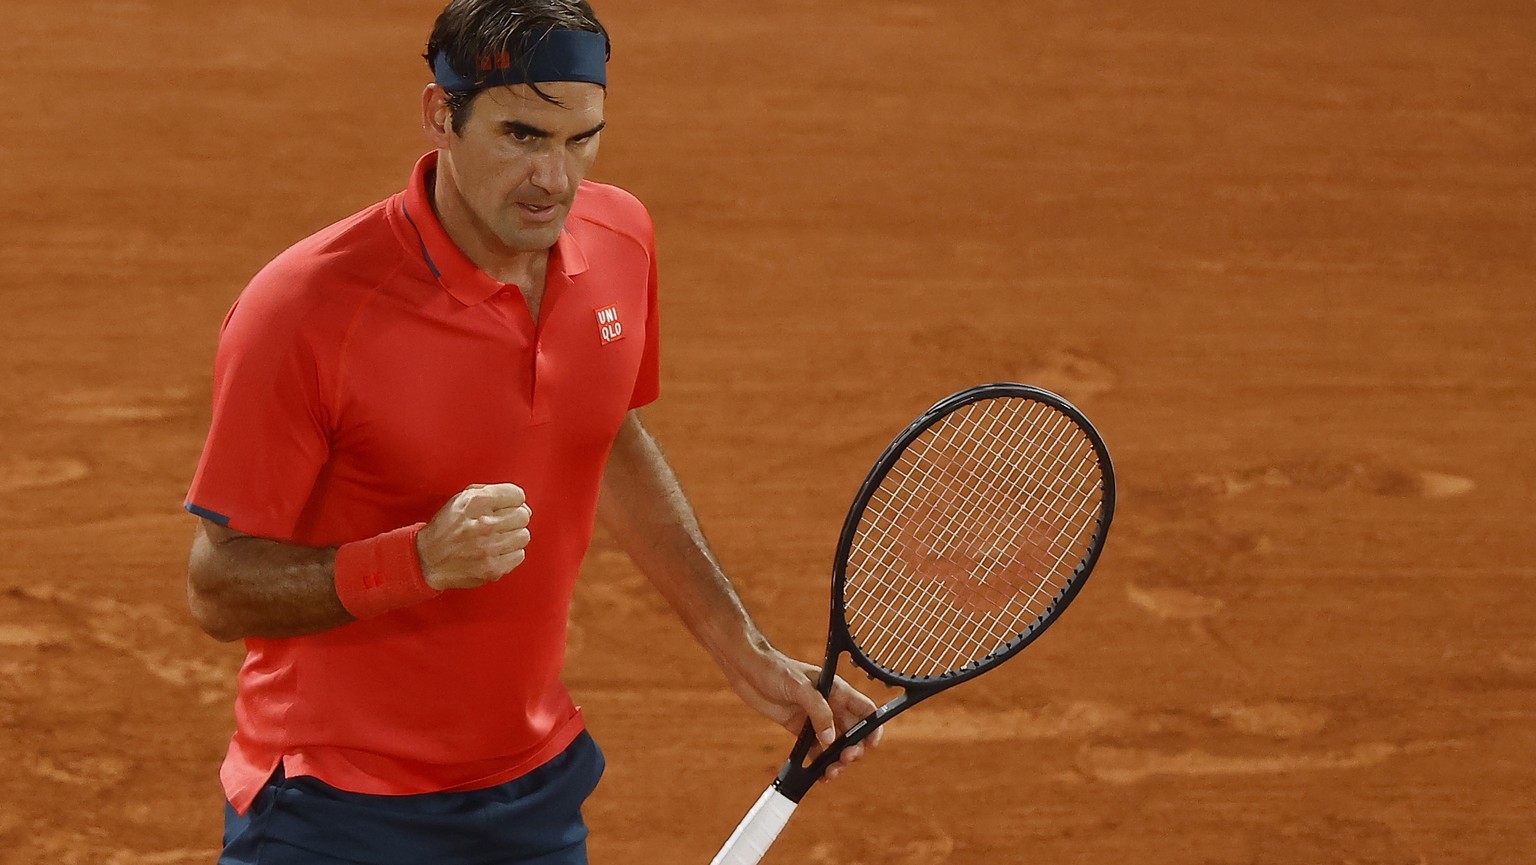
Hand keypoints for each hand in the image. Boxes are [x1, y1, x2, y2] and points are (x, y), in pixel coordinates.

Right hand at [416, 483, 532, 590]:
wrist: (427, 560)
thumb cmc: (446, 529)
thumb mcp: (461, 499)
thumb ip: (490, 493)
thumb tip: (520, 501)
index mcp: (475, 502)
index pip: (516, 495)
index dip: (512, 501)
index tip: (506, 507)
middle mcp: (483, 524)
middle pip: (523, 515)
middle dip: (513, 519)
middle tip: (501, 524)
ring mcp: (489, 548)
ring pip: (524, 536)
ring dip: (513, 537)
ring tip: (497, 539)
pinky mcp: (492, 568)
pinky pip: (519, 555)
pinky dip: (510, 554)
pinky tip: (496, 552)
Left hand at [724, 644, 882, 781]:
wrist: (747, 669)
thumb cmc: (775, 669)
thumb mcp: (799, 687)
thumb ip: (818, 711)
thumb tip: (830, 738)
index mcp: (836, 690)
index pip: (864, 710)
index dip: (873, 727)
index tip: (871, 744)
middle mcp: (830, 706)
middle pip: (852, 732)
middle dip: (853, 749)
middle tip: (844, 760)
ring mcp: (815, 718)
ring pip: (834, 744)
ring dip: (836, 760)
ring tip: (830, 773)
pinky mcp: (799, 728)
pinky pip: (814, 749)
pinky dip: (818, 763)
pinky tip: (817, 773)